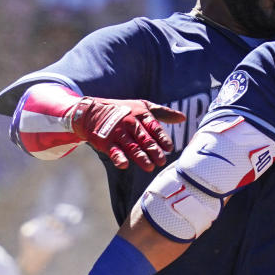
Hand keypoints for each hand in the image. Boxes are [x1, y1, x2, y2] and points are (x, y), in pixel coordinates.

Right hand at [69, 96, 185, 170]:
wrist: (92, 112)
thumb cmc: (124, 110)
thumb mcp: (143, 107)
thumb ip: (163, 114)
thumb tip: (183, 118)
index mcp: (141, 114)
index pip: (154, 127)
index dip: (162, 138)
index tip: (169, 148)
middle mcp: (129, 122)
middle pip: (144, 138)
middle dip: (154, 150)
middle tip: (162, 161)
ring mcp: (117, 132)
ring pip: (131, 146)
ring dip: (140, 157)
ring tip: (150, 166)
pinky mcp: (105, 141)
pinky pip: (113, 150)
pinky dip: (118, 157)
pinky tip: (124, 164)